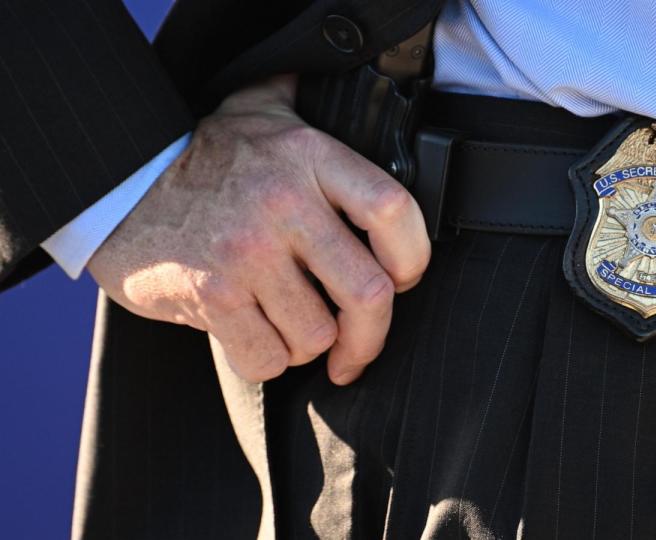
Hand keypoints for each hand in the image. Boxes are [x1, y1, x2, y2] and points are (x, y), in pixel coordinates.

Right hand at [88, 74, 429, 384]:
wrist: (116, 186)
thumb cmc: (204, 157)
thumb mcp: (261, 111)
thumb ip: (308, 100)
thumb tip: (350, 85)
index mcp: (309, 157)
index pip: (393, 210)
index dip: (414, 258)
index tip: (405, 281)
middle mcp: (284, 203)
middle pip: (369, 292)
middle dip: (370, 337)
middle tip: (357, 348)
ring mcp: (247, 252)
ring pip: (317, 335)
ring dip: (308, 345)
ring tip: (287, 324)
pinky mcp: (212, 294)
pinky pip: (267, 357)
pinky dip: (267, 358)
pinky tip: (254, 335)